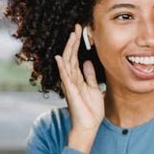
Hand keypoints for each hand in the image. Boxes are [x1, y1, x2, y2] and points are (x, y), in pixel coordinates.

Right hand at [55, 24, 104, 152]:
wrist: (88, 126)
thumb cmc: (90, 111)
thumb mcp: (93, 89)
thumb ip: (90, 76)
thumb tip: (88, 62)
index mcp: (77, 78)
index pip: (75, 57)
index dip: (77, 44)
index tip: (80, 31)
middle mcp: (71, 79)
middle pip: (70, 56)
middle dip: (73, 41)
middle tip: (77, 27)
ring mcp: (69, 85)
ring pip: (67, 63)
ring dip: (69, 48)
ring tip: (72, 35)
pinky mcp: (70, 91)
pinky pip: (65, 77)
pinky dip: (62, 66)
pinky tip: (60, 57)